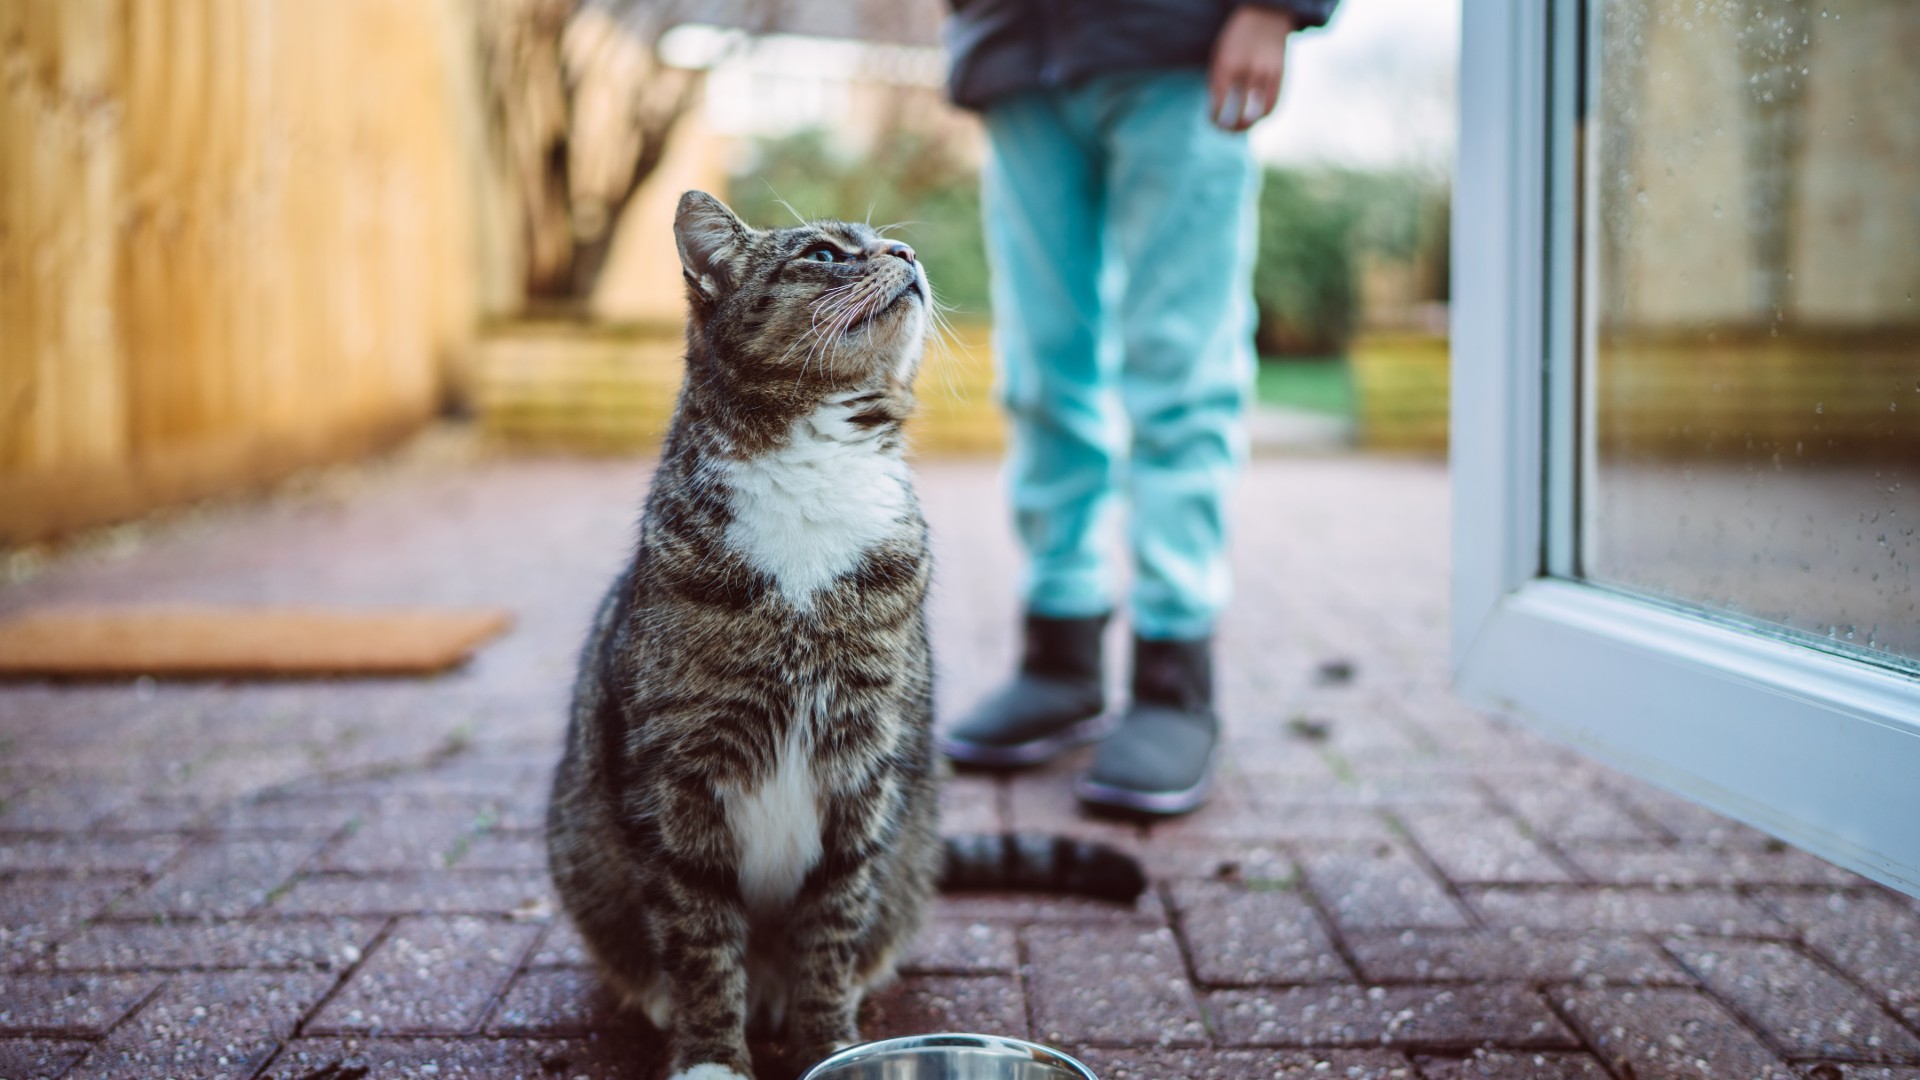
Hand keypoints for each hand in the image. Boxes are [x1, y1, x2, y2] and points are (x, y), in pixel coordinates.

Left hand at [1208, 5, 1297, 131]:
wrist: (1266, 13)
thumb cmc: (1238, 38)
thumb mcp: (1221, 54)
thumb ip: (1219, 80)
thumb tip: (1217, 111)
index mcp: (1227, 64)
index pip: (1218, 102)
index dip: (1215, 118)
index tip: (1213, 122)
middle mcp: (1248, 70)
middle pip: (1239, 112)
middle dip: (1231, 127)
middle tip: (1226, 131)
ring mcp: (1266, 72)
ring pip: (1259, 113)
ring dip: (1249, 126)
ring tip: (1242, 129)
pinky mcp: (1281, 73)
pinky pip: (1274, 104)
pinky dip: (1265, 116)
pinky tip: (1258, 119)